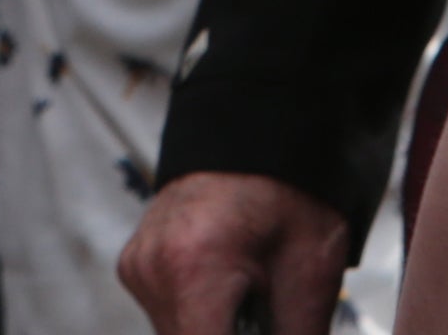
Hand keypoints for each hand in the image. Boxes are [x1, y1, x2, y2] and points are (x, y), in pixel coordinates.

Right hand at [120, 170, 352, 334]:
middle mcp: (152, 266)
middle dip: (233, 333)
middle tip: (264, 305)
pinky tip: (228, 283)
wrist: (256, 132)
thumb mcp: (312, 272)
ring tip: (250, 291)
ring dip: (214, 327)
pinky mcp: (134, 263)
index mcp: (193, 266)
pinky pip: (167, 311)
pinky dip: (200, 311)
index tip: (265, 328)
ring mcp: (137, 264)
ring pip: (176, 333)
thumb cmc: (288, 191)